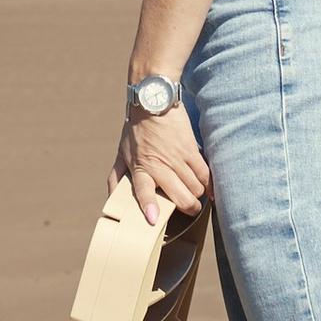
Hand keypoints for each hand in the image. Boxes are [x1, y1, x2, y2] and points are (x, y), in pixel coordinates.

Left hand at [114, 104, 210, 227]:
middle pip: (180, 196)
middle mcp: (160, 166)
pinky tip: (210, 192)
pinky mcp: (191, 150)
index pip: (143, 191)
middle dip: (189, 209)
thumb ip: (116, 178)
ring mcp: (177, 158)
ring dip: (198, 197)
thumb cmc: (136, 130)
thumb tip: (110, 200)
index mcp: (141, 167)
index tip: (153, 219)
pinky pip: (204, 174)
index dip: (149, 206)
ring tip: (196, 197)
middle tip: (190, 210)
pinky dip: (210, 185)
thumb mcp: (121, 154)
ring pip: (195, 188)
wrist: (152, 101)